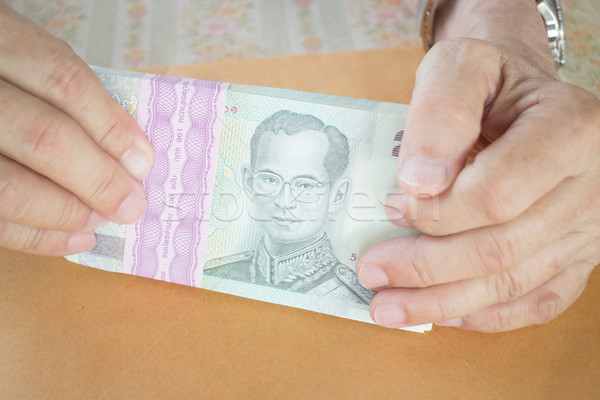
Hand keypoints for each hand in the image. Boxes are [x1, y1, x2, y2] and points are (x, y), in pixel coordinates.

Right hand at [0, 3, 152, 255]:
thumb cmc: (0, 67)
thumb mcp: (28, 55)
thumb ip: (69, 94)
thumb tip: (130, 154)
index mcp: (1, 41)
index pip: (64, 82)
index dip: (111, 127)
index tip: (142, 162)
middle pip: (44, 137)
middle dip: (99, 179)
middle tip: (131, 205)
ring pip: (11, 186)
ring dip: (68, 212)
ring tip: (101, 220)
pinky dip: (37, 237)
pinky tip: (76, 238)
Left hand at [357, 38, 599, 331]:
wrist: (524, 99)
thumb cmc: (490, 82)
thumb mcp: (460, 68)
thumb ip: (441, 114)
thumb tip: (419, 182)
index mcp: (568, 131)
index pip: (497, 195)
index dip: (438, 214)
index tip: (393, 208)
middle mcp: (589, 185)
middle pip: (501, 249)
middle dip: (425, 268)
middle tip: (371, 272)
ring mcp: (587, 226)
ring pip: (513, 283)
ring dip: (443, 302)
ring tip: (389, 308)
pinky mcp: (577, 253)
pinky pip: (538, 300)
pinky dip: (486, 316)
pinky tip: (443, 315)